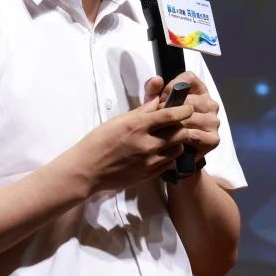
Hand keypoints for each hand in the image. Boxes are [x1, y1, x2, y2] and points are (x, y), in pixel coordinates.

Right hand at [67, 92, 193, 194]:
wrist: (87, 170)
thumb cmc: (98, 142)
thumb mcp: (117, 121)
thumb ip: (140, 112)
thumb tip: (156, 102)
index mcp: (137, 125)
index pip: (170, 115)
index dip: (183, 110)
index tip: (188, 108)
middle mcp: (147, 143)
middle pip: (179, 132)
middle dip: (181, 126)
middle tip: (177, 124)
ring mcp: (149, 161)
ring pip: (178, 149)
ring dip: (177, 142)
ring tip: (169, 139)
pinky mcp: (149, 174)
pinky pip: (169, 163)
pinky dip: (170, 156)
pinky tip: (161, 152)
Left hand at [145, 73, 221, 161]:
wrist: (169, 154)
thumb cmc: (163, 125)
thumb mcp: (155, 106)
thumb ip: (153, 91)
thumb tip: (157, 79)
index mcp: (199, 91)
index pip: (189, 78)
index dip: (173, 85)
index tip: (161, 97)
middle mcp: (210, 104)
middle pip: (190, 100)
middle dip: (171, 109)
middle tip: (158, 118)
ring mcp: (214, 121)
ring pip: (192, 118)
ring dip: (175, 124)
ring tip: (163, 129)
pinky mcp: (213, 139)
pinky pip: (195, 135)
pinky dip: (182, 138)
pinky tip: (172, 140)